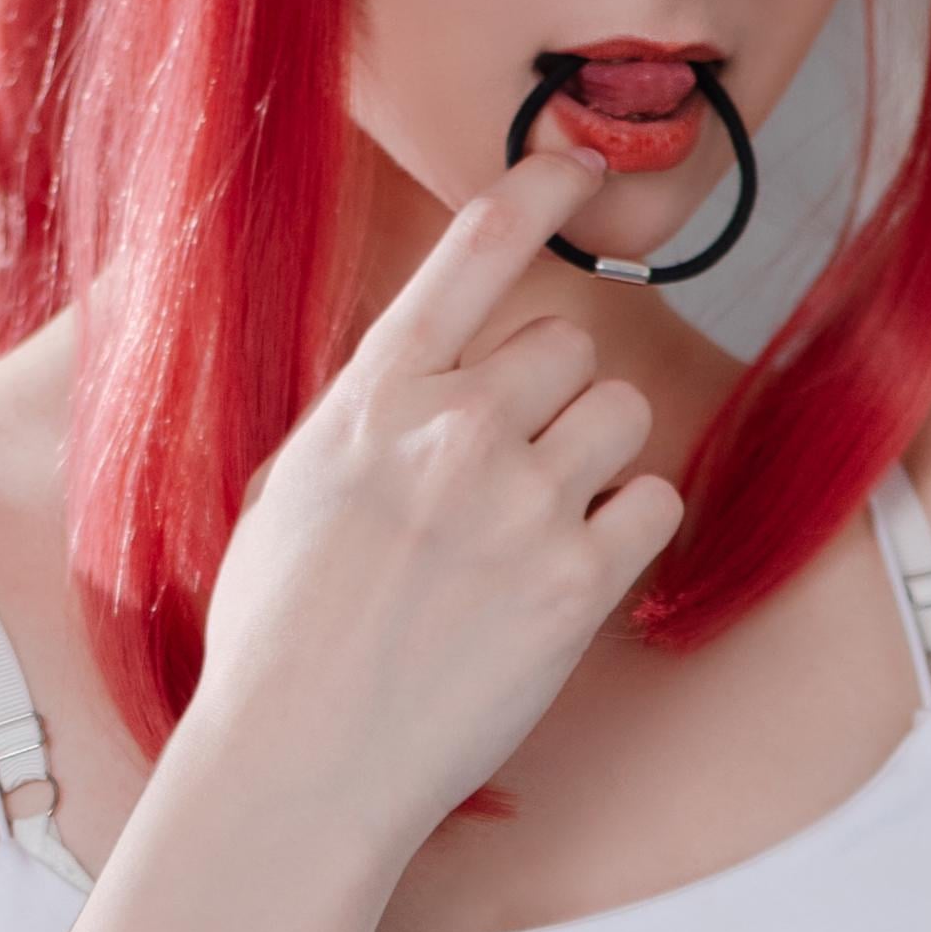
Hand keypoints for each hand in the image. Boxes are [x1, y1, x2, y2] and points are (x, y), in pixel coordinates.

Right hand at [183, 147, 683, 872]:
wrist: (301, 765)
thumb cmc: (276, 641)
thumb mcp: (288, 493)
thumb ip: (365, 421)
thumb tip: (418, 386)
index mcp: (372, 399)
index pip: (472, 254)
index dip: (537, 194)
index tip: (576, 166)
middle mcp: (452, 431)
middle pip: (567, 344)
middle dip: (552, 397)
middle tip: (508, 472)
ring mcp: (521, 505)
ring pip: (620, 412)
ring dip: (596, 456)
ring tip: (539, 523)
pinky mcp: (577, 583)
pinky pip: (654, 502)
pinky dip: (629, 530)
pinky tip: (573, 570)